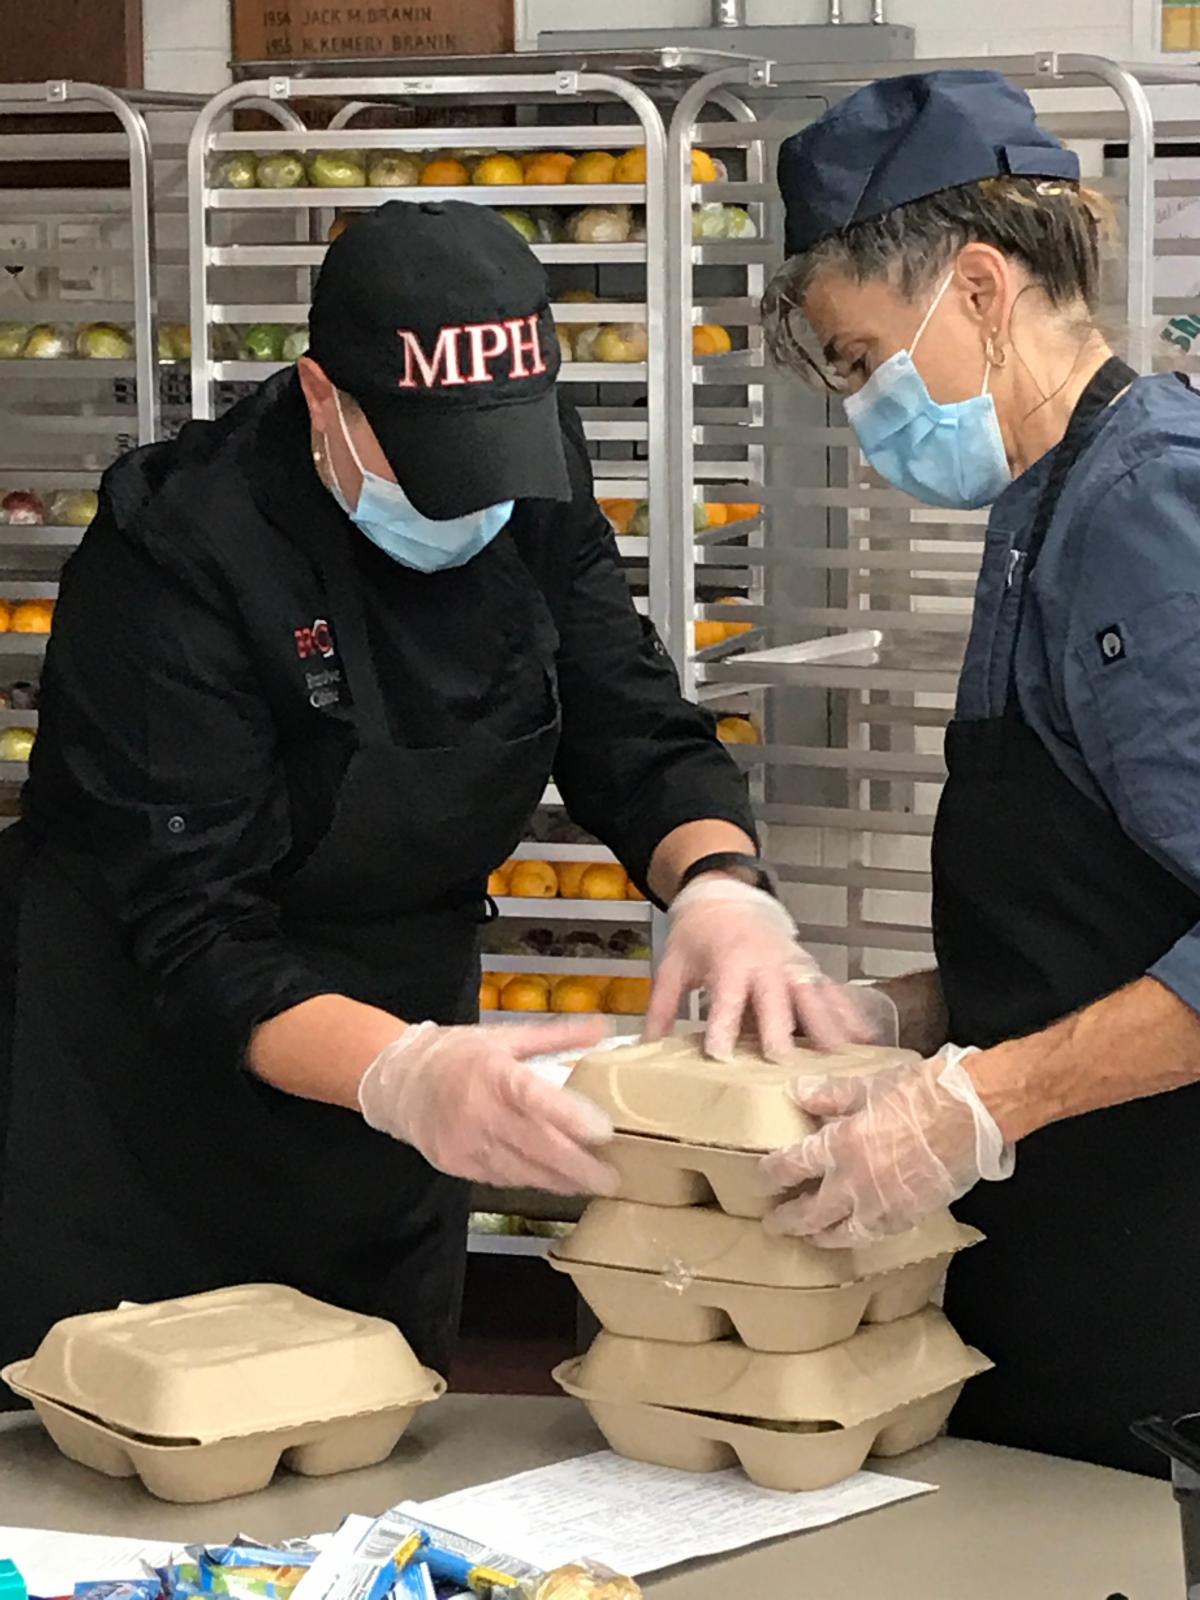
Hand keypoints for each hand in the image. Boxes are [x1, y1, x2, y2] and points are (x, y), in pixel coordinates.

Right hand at [358, 1018, 616, 1193]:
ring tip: (591, 1185)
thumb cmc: (458, 1054)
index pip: (534, 1098)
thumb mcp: (506, 1035)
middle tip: (611, 1179)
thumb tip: (603, 1027)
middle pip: (535, 1145)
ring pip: (521, 1170)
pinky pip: (501, 1178)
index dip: (570, 1118)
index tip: (604, 1132)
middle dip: (578, 1167)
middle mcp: (479, 1110)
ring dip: (559, 1180)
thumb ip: (557, 1035)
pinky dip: (530, 1180)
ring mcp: (466, 1143)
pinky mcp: (456, 1165)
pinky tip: (554, 1180)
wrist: (399, 1080)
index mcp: (493, 1072)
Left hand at [643, 875, 891, 1060]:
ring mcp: (792, 965)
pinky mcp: (809, 969)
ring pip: (813, 996)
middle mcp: (765, 963)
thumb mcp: (672, 965)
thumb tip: (645, 1048)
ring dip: (827, 1025)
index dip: (722, 1024)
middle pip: (776, 999)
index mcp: (729, 962)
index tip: (720, 1054)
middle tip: (785, 1063)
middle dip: (781, 1029)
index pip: (726, 997)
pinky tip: (867, 1040)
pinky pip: (833, 992)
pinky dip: (850, 1014)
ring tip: (842, 1057)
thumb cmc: (699, 934)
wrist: (726, 895)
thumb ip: (661, 1007)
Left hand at [760, 1045, 1014, 1244]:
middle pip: (810, 1211)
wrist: (972, 1116)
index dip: (771, 1175)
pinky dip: (859, 1236)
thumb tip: (797, 1092)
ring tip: (809, 1237)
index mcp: (840, 1145)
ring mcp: (883, 1205)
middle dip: (787, 1219)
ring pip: (841, 1233)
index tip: (760, 1182)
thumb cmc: (921, 1094)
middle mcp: (855, 1183)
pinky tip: (854, 1233)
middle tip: (772, 1224)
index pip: (792, 1166)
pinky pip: (875, 1235)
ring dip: (819, 1236)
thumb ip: (830, 1095)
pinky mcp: (910, 1216)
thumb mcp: (869, 1085)